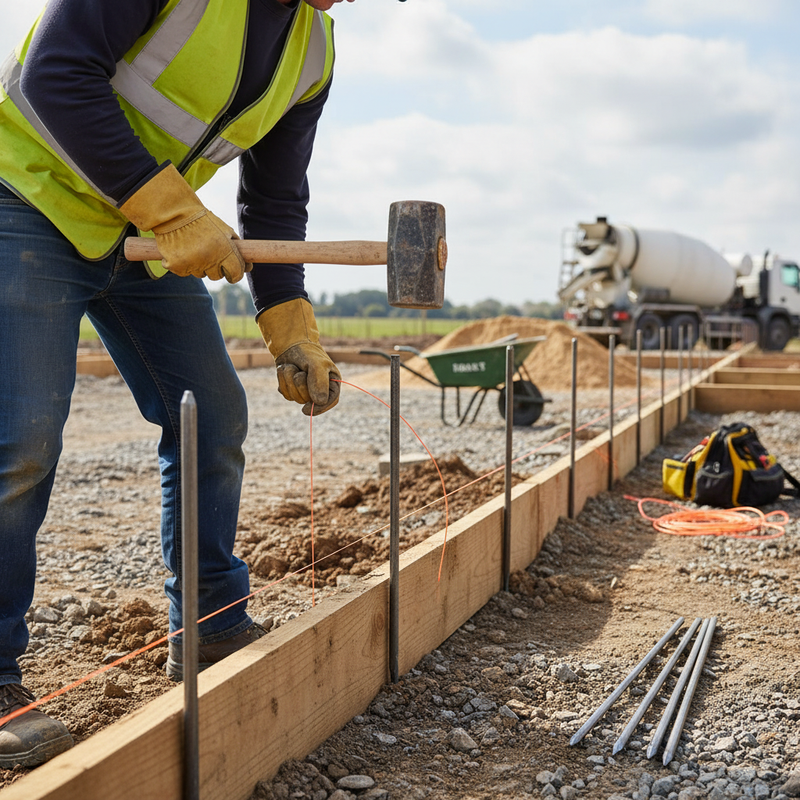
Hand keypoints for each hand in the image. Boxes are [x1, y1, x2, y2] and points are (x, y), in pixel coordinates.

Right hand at [120, 164, 249, 283]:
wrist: (173, 212)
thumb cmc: (202, 221)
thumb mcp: (224, 230)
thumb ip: (237, 249)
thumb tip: (248, 267)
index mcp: (224, 250)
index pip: (236, 274)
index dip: (235, 273)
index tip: (231, 270)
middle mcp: (208, 259)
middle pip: (217, 276)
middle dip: (215, 267)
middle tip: (208, 252)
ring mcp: (191, 264)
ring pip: (200, 274)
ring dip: (199, 265)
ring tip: (193, 247)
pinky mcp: (175, 266)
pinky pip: (184, 272)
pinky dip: (183, 264)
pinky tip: (182, 250)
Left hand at [258, 298, 340, 414]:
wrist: (291, 344)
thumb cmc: (308, 353)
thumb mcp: (317, 364)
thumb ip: (319, 382)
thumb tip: (319, 402)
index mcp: (332, 383)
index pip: (331, 401)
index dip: (319, 408)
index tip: (305, 409)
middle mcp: (320, 390)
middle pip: (309, 401)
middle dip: (300, 385)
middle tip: (300, 371)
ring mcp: (306, 392)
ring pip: (295, 398)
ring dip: (289, 381)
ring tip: (292, 367)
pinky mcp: (293, 391)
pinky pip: (286, 394)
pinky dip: (283, 381)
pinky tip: (286, 370)